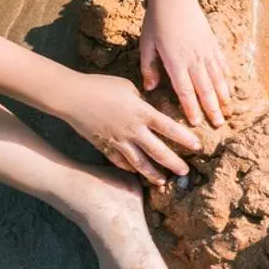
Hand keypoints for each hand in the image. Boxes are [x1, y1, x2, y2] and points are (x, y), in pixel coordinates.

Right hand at [60, 72, 201, 184]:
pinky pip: (120, 161)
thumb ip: (142, 101)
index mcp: (142, 112)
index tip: (198, 147)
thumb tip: (149, 109)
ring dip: (153, 174)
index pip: (169, 128)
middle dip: (174, 164)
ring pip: (139, 163)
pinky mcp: (104, 146)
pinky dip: (129, 168)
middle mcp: (133, 130)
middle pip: (158, 151)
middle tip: (185, 172)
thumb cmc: (100, 86)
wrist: (70, 96)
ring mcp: (118, 141)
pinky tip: (136, 173)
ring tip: (163, 181)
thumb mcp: (128, 88)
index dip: (185, 139)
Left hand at [140, 0, 231, 126]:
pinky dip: (227, 77)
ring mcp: (206, 52)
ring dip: (223, 97)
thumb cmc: (156, 21)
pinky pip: (222, 64)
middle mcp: (194, 60)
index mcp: (175, 62)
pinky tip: (230, 87)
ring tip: (228, 111)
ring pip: (218, 79)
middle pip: (205, 89)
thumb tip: (150, 87)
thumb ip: (149, 67)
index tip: (196, 123)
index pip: (185, 91)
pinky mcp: (213, 44)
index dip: (191, 108)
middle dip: (212, 109)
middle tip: (219, 125)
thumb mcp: (146, 44)